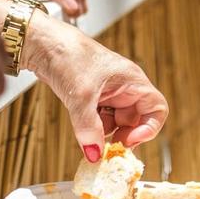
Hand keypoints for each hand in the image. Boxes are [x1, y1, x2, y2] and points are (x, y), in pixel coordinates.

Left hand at [22, 15, 166, 153]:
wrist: (42, 44)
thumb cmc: (68, 55)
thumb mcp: (80, 96)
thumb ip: (88, 128)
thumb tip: (94, 154)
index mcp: (132, 81)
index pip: (157, 109)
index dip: (148, 129)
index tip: (128, 141)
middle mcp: (124, 87)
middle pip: (135, 121)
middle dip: (123, 136)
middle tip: (108, 148)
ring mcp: (108, 93)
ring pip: (116, 123)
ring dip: (105, 134)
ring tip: (89, 136)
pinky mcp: (92, 97)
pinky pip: (100, 120)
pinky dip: (93, 129)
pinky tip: (82, 129)